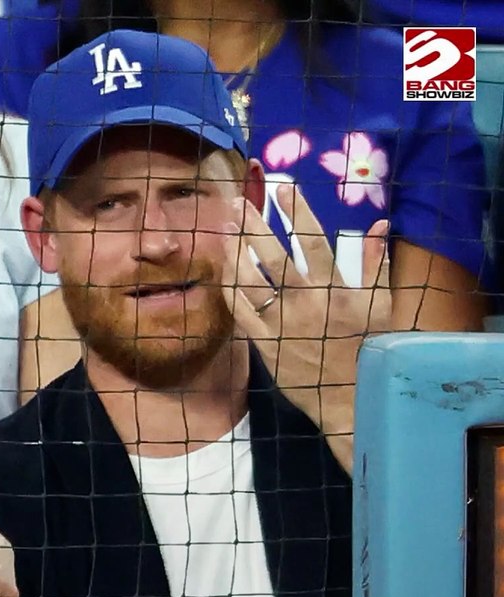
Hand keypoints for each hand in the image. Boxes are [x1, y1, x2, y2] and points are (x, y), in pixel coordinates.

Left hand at [223, 184, 390, 402]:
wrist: (349, 399)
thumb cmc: (368, 349)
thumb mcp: (381, 305)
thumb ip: (376, 263)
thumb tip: (379, 223)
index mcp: (336, 289)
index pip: (313, 242)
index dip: (297, 212)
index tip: (283, 188)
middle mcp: (306, 303)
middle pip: (274, 257)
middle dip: (254, 227)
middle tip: (238, 203)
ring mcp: (282, 324)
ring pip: (250, 281)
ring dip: (235, 252)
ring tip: (224, 228)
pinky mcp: (265, 343)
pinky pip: (240, 311)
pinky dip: (230, 288)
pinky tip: (223, 268)